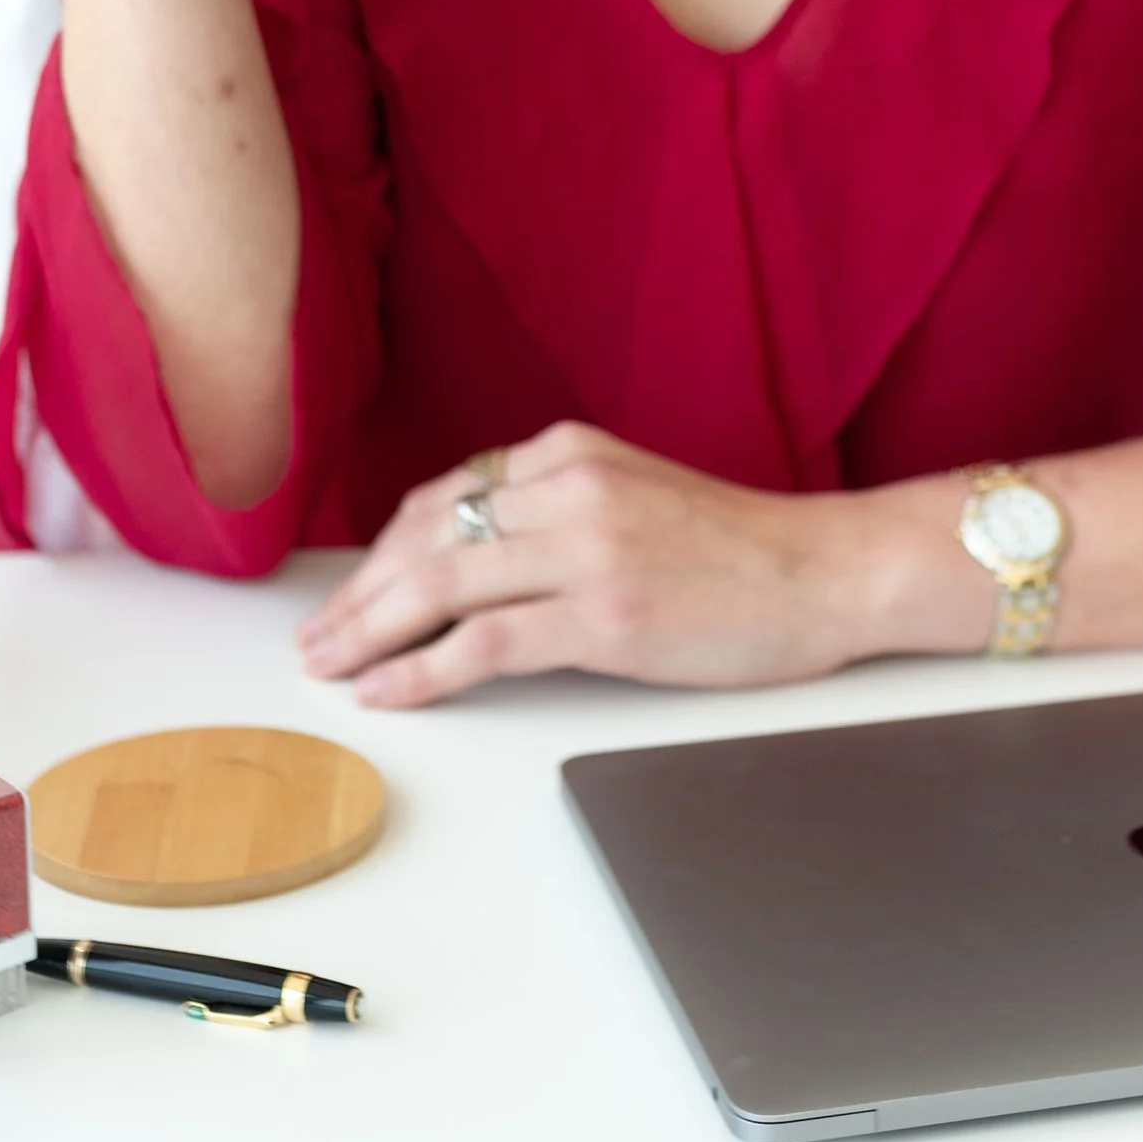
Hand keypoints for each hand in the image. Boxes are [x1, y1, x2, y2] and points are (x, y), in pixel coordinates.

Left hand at [297, 423, 913, 706]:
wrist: (825, 572)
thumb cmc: (737, 548)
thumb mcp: (634, 493)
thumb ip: (557, 507)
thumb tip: (470, 552)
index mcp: (570, 450)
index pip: (446, 495)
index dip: (385, 550)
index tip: (353, 590)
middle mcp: (570, 487)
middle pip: (429, 536)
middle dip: (360, 593)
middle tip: (317, 637)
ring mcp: (587, 549)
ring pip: (443, 584)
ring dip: (371, 631)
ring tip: (331, 666)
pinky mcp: (605, 614)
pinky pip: (485, 643)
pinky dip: (422, 671)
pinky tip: (387, 691)